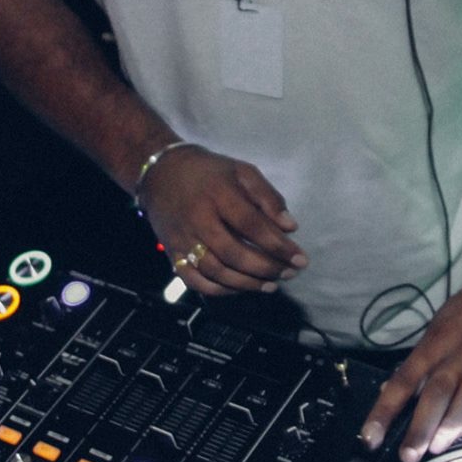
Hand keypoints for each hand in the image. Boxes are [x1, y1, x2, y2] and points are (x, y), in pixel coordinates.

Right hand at [140, 145, 307, 295]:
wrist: (161, 173)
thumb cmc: (209, 172)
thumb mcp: (242, 171)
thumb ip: (268, 197)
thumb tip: (290, 227)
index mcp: (218, 194)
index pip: (252, 225)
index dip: (278, 245)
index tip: (300, 258)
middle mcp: (198, 219)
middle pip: (234, 253)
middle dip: (266, 268)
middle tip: (289, 273)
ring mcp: (182, 239)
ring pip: (215, 271)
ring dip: (246, 283)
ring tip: (271, 284)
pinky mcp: (172, 253)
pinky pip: (195, 281)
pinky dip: (220, 290)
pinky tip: (240, 288)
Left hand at [360, 271, 461, 461]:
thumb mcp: (444, 322)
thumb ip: (422, 357)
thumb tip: (391, 389)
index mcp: (438, 339)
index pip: (405, 377)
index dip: (386, 409)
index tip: (371, 436)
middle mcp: (461, 350)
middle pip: (436, 392)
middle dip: (419, 427)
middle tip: (408, 455)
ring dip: (448, 428)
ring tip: (433, 448)